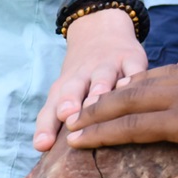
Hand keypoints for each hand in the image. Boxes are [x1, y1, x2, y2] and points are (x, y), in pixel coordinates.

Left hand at [34, 8, 148, 148]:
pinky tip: (137, 87)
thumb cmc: (81, 76)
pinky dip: (136, 76)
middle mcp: (84, 76)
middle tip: (66, 115)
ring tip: (99, 98)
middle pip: (74, 88)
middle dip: (70, 100)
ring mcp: (109, 65)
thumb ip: (50, 121)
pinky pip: (135, 68)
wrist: (101, 30)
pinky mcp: (132, 58)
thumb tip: (40, 148)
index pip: (52, 107)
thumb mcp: (62, 93)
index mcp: (65, 87)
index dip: (48, 125)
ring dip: (100, 87)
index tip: (44, 144)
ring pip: (103, 76)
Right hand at [65, 61, 177, 177]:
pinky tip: (139, 81)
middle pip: (128, 100)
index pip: (130, 128)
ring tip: (96, 102)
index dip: (100, 136)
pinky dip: (143, 78)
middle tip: (72, 121)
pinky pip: (164, 71)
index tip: (75, 141)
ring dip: (116, 93)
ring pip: (143, 83)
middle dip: (97, 111)